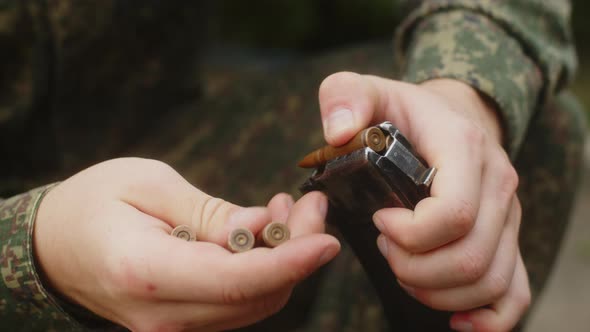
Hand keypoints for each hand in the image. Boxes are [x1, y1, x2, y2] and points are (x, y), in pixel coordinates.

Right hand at [34, 157, 339, 331]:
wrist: (54, 245)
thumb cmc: (92, 203)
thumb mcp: (148, 185)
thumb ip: (209, 212)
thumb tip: (260, 227)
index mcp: (148, 273)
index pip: (237, 281)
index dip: (291, 263)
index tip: (328, 241)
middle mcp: (163, 315)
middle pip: (255, 297)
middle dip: (297, 253)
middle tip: (310, 207)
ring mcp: (171, 327)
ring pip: (253, 305)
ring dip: (283, 262)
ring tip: (286, 213)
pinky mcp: (181, 323)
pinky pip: (235, 305)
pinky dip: (261, 273)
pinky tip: (261, 234)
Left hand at [318, 72, 529, 330]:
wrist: (449, 116)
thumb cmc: (403, 111)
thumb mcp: (368, 90)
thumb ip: (345, 97)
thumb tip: (339, 132)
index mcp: (464, 149)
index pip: (452, 213)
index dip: (408, 234)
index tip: (378, 221)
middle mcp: (497, 185)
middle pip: (469, 256)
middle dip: (414, 268)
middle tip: (384, 249)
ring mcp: (507, 216)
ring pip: (488, 279)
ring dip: (435, 291)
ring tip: (402, 268)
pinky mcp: (506, 238)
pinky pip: (513, 291)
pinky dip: (488, 317)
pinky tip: (455, 320)